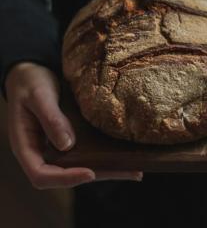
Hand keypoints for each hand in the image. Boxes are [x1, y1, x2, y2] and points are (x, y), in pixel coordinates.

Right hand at [6, 62, 142, 189]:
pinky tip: (127, 156)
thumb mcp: (38, 96)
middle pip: (66, 176)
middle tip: (129, 173)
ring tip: (136, 170)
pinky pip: (87, 152)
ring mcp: (56, 147)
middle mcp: (42, 152)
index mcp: (26, 147)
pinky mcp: (70, 139)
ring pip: (81, 166)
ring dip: (108, 170)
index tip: (90, 173)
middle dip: (99, 175)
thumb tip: (67, 145)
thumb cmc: (29, 82)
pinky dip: (106, 156)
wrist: (31, 72)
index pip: (41, 175)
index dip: (65, 179)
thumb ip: (51, 118)